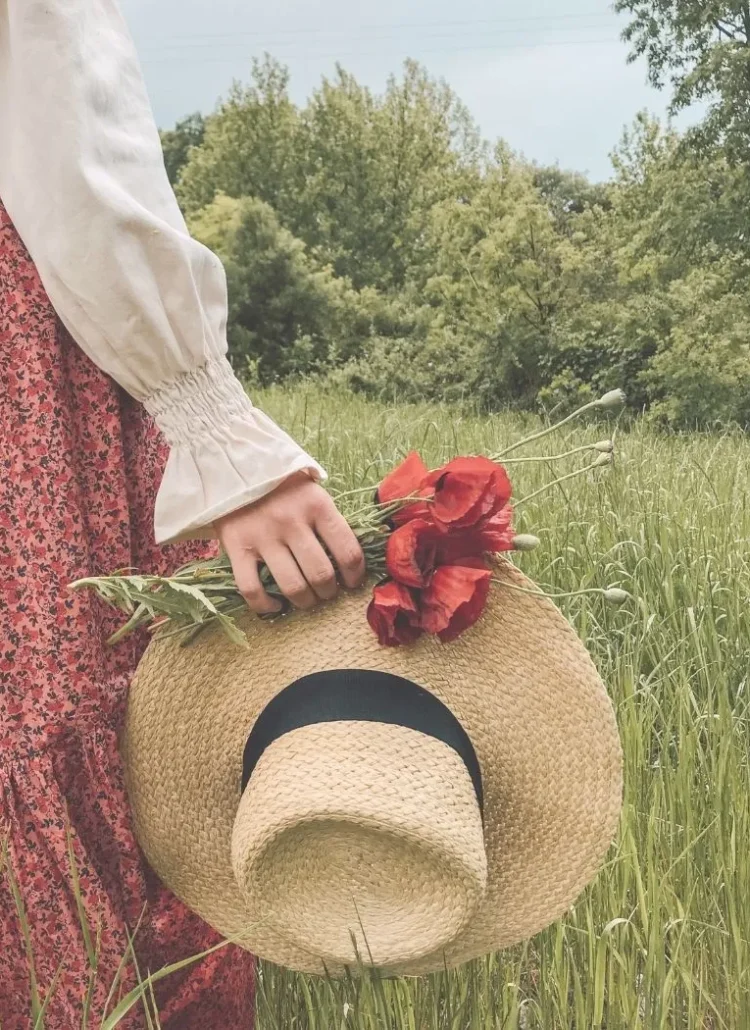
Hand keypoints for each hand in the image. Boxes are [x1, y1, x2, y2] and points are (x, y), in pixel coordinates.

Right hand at [215, 472, 365, 614]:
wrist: (233, 467)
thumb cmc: (281, 484)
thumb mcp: (313, 491)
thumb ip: (329, 519)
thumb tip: (349, 558)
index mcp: (317, 506)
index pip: (348, 551)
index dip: (355, 575)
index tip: (352, 582)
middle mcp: (291, 522)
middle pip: (321, 575)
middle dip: (329, 592)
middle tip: (327, 592)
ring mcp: (263, 536)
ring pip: (292, 586)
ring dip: (305, 601)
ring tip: (306, 599)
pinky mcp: (237, 548)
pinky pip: (252, 589)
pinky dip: (265, 606)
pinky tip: (276, 606)